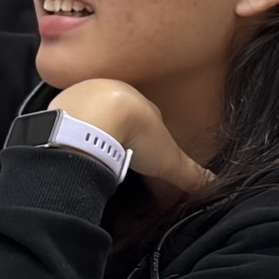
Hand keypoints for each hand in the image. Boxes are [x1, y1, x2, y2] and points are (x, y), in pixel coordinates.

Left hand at [48, 80, 210, 194]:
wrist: (92, 118)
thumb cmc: (134, 133)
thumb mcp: (169, 160)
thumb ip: (191, 174)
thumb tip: (214, 184)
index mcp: (144, 105)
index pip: (153, 125)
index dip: (154, 146)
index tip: (151, 164)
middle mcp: (117, 94)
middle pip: (124, 117)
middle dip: (125, 136)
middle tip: (123, 161)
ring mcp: (89, 96)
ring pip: (97, 114)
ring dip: (98, 132)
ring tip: (97, 157)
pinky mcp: (64, 104)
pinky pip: (71, 118)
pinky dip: (75, 133)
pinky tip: (76, 147)